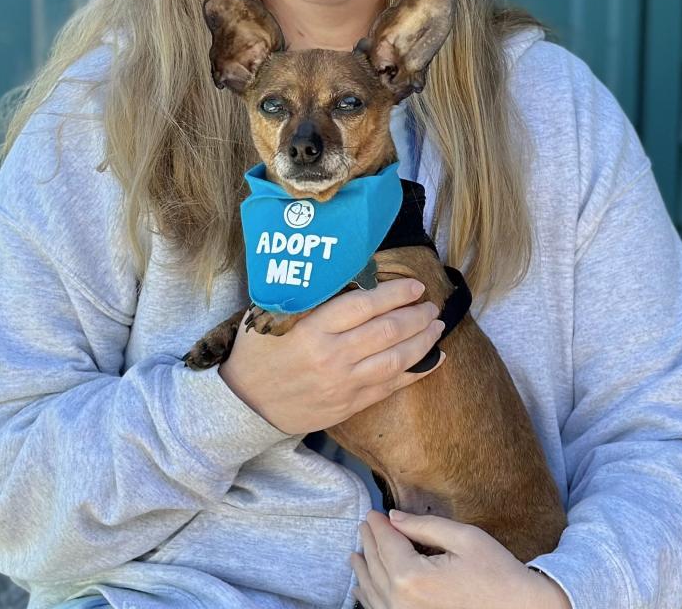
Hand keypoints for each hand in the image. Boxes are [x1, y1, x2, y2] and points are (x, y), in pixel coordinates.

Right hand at [218, 278, 444, 434]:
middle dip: (416, 315)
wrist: (244, 404)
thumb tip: (351, 275)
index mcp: (312, 328)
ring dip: (422, 340)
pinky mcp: (348, 405)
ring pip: (395, 359)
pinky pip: (390, 387)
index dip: (395, 293)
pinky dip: (417, 371)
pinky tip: (435, 359)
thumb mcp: (274, 314)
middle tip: (431, 305)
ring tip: (437, 326)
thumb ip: (310, 298)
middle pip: (387, 331)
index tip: (415, 287)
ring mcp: (342, 383)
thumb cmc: (259, 351)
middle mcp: (331, 355)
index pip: (364, 304)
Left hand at [351, 510, 570, 607]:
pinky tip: (364, 587)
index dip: (378, 525)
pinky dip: (370, 596)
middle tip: (365, 524)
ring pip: (373, 591)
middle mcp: (403, 602)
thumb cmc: (496, 572)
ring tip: (356, 553)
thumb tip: (394, 518)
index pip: (386, 543)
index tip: (373, 512)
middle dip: (369, 542)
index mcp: (413, 577)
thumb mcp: (463, 538)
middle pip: (377, 565)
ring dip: (364, 569)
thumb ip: (424, 526)